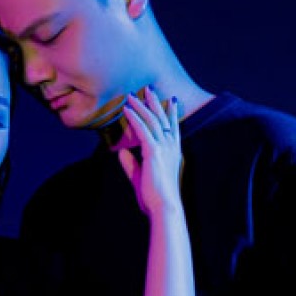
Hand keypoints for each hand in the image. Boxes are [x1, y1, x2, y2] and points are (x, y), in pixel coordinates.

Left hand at [115, 89, 182, 218]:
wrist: (164, 207)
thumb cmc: (155, 198)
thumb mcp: (141, 177)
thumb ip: (131, 164)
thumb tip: (121, 153)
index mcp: (174, 153)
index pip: (173, 128)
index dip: (171, 113)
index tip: (171, 100)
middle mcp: (171, 147)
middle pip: (163, 118)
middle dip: (155, 102)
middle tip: (148, 88)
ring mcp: (164, 148)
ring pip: (152, 120)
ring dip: (141, 106)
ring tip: (131, 96)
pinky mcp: (154, 152)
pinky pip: (143, 129)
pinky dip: (135, 118)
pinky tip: (127, 110)